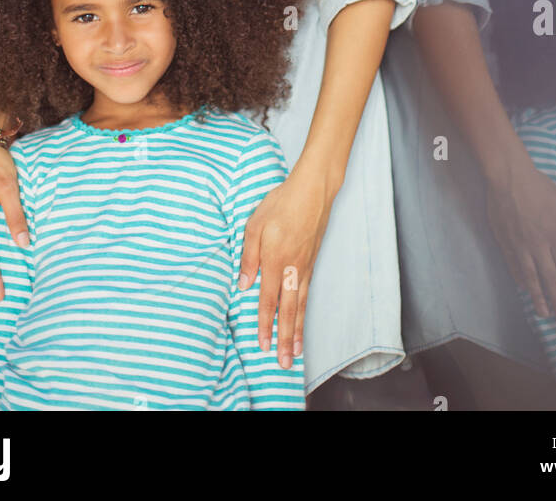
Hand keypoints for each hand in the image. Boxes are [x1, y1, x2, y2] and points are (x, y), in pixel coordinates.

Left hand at [237, 165, 334, 367]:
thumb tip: (242, 285)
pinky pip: (307, 293)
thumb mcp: (255, 225)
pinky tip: (302, 319)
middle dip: (285, 339)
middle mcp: (291, 270)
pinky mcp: (311, 262)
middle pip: (288, 311)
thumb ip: (248, 257)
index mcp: (274, 261)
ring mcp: (304, 267)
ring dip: (297, 330)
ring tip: (296, 352)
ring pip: (300, 306)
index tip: (262, 345)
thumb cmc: (281, 203)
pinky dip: (304, 311)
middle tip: (283, 363)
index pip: (267, 300)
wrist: (313, 190)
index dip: (264, 324)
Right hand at [486, 156, 555, 323]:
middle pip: (550, 280)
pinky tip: (525, 289)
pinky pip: (514, 266)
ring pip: (531, 278)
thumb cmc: (540, 188)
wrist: (510, 178)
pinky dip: (520, 280)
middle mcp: (540, 247)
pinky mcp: (505, 243)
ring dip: (539, 298)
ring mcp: (521, 247)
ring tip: (544, 314)